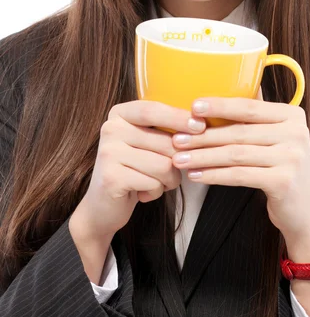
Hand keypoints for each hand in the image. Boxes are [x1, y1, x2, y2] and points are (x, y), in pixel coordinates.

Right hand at [73, 101, 205, 240]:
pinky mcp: (112, 177)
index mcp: (119, 114)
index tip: (201, 126)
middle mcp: (111, 129)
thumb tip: (200, 124)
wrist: (102, 206)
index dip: (178, 117)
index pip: (153, 110)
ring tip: (157, 183)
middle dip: (178, 162)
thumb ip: (164, 130)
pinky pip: (153, 183)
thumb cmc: (134, 170)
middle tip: (169, 173)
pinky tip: (143, 194)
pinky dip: (156, 192)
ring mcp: (109, 152)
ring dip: (169, 180)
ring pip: (164, 165)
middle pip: (165, 141)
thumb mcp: (146, 143)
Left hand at [171, 91, 309, 243]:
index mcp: (292, 115)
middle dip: (204, 136)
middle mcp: (296, 133)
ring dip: (203, 156)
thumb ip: (257, 117)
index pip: (249, 107)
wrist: (304, 210)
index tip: (193, 107)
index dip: (219, 106)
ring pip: (236, 154)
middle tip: (177, 139)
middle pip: (239, 132)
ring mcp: (292, 157)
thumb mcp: (276, 137)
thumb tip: (222, 90)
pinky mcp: (283, 181)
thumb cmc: (281, 168)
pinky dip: (214, 175)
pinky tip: (196, 175)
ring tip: (179, 159)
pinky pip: (239, 175)